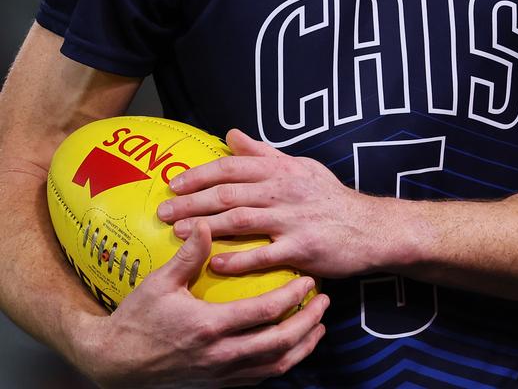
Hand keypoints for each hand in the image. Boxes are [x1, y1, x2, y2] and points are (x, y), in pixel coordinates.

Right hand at [78, 220, 328, 387]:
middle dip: (308, 322)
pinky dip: (280, 363)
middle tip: (324, 301)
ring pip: (274, 366)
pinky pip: (258, 378)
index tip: (309, 279)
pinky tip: (289, 349)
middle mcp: (220, 355)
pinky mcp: (217, 385)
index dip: (291, 296)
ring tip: (318, 327)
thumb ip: (188, 255)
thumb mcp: (160, 282)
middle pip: (279, 344)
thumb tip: (206, 223)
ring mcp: (220, 374)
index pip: (264, 313)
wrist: (115, 363)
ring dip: (301, 346)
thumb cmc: (137, 319)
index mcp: (209, 326)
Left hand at [156, 130, 382, 278]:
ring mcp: (292, 220)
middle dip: (191, 201)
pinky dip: (237, 259)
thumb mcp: (300, 167)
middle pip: (228, 193)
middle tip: (162, 210)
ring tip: (177, 233)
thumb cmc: (329, 198)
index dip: (200, 174)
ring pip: (239, 220)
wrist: (369, 228)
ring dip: (204, 226)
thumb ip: (263, 153)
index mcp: (281, 170)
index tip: (173, 183)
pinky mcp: (301, 249)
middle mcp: (283, 191)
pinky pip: (263, 255)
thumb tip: (231, 134)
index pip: (232, 166)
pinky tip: (214, 263)